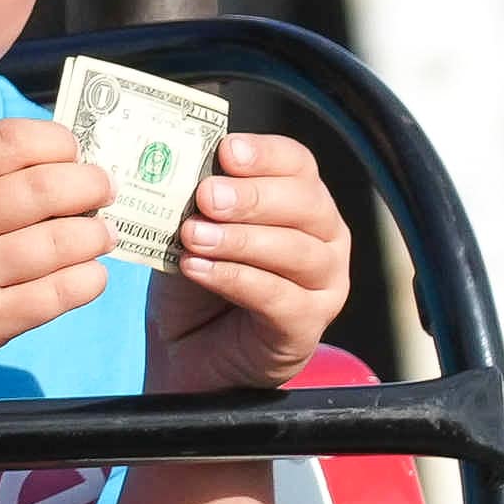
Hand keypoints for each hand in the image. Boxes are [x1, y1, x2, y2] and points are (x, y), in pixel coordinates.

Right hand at [0, 115, 110, 401]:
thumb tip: (56, 152)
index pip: (11, 141)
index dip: (58, 142)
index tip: (72, 153)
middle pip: (46, 188)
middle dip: (91, 185)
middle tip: (102, 191)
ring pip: (62, 242)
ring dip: (96, 235)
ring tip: (99, 236)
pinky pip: (59, 295)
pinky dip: (89, 280)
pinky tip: (88, 275)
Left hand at [147, 131, 349, 395]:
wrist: (187, 352)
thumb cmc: (196, 281)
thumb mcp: (188, 229)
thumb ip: (193, 201)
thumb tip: (178, 163)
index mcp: (300, 200)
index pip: (297, 164)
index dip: (265, 154)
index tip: (227, 151)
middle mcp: (324, 237)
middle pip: (305, 203)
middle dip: (252, 196)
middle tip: (206, 195)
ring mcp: (324, 283)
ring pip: (296, 251)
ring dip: (241, 240)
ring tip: (193, 236)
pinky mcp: (308, 325)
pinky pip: (280, 298)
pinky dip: (236, 279)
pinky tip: (197, 269)